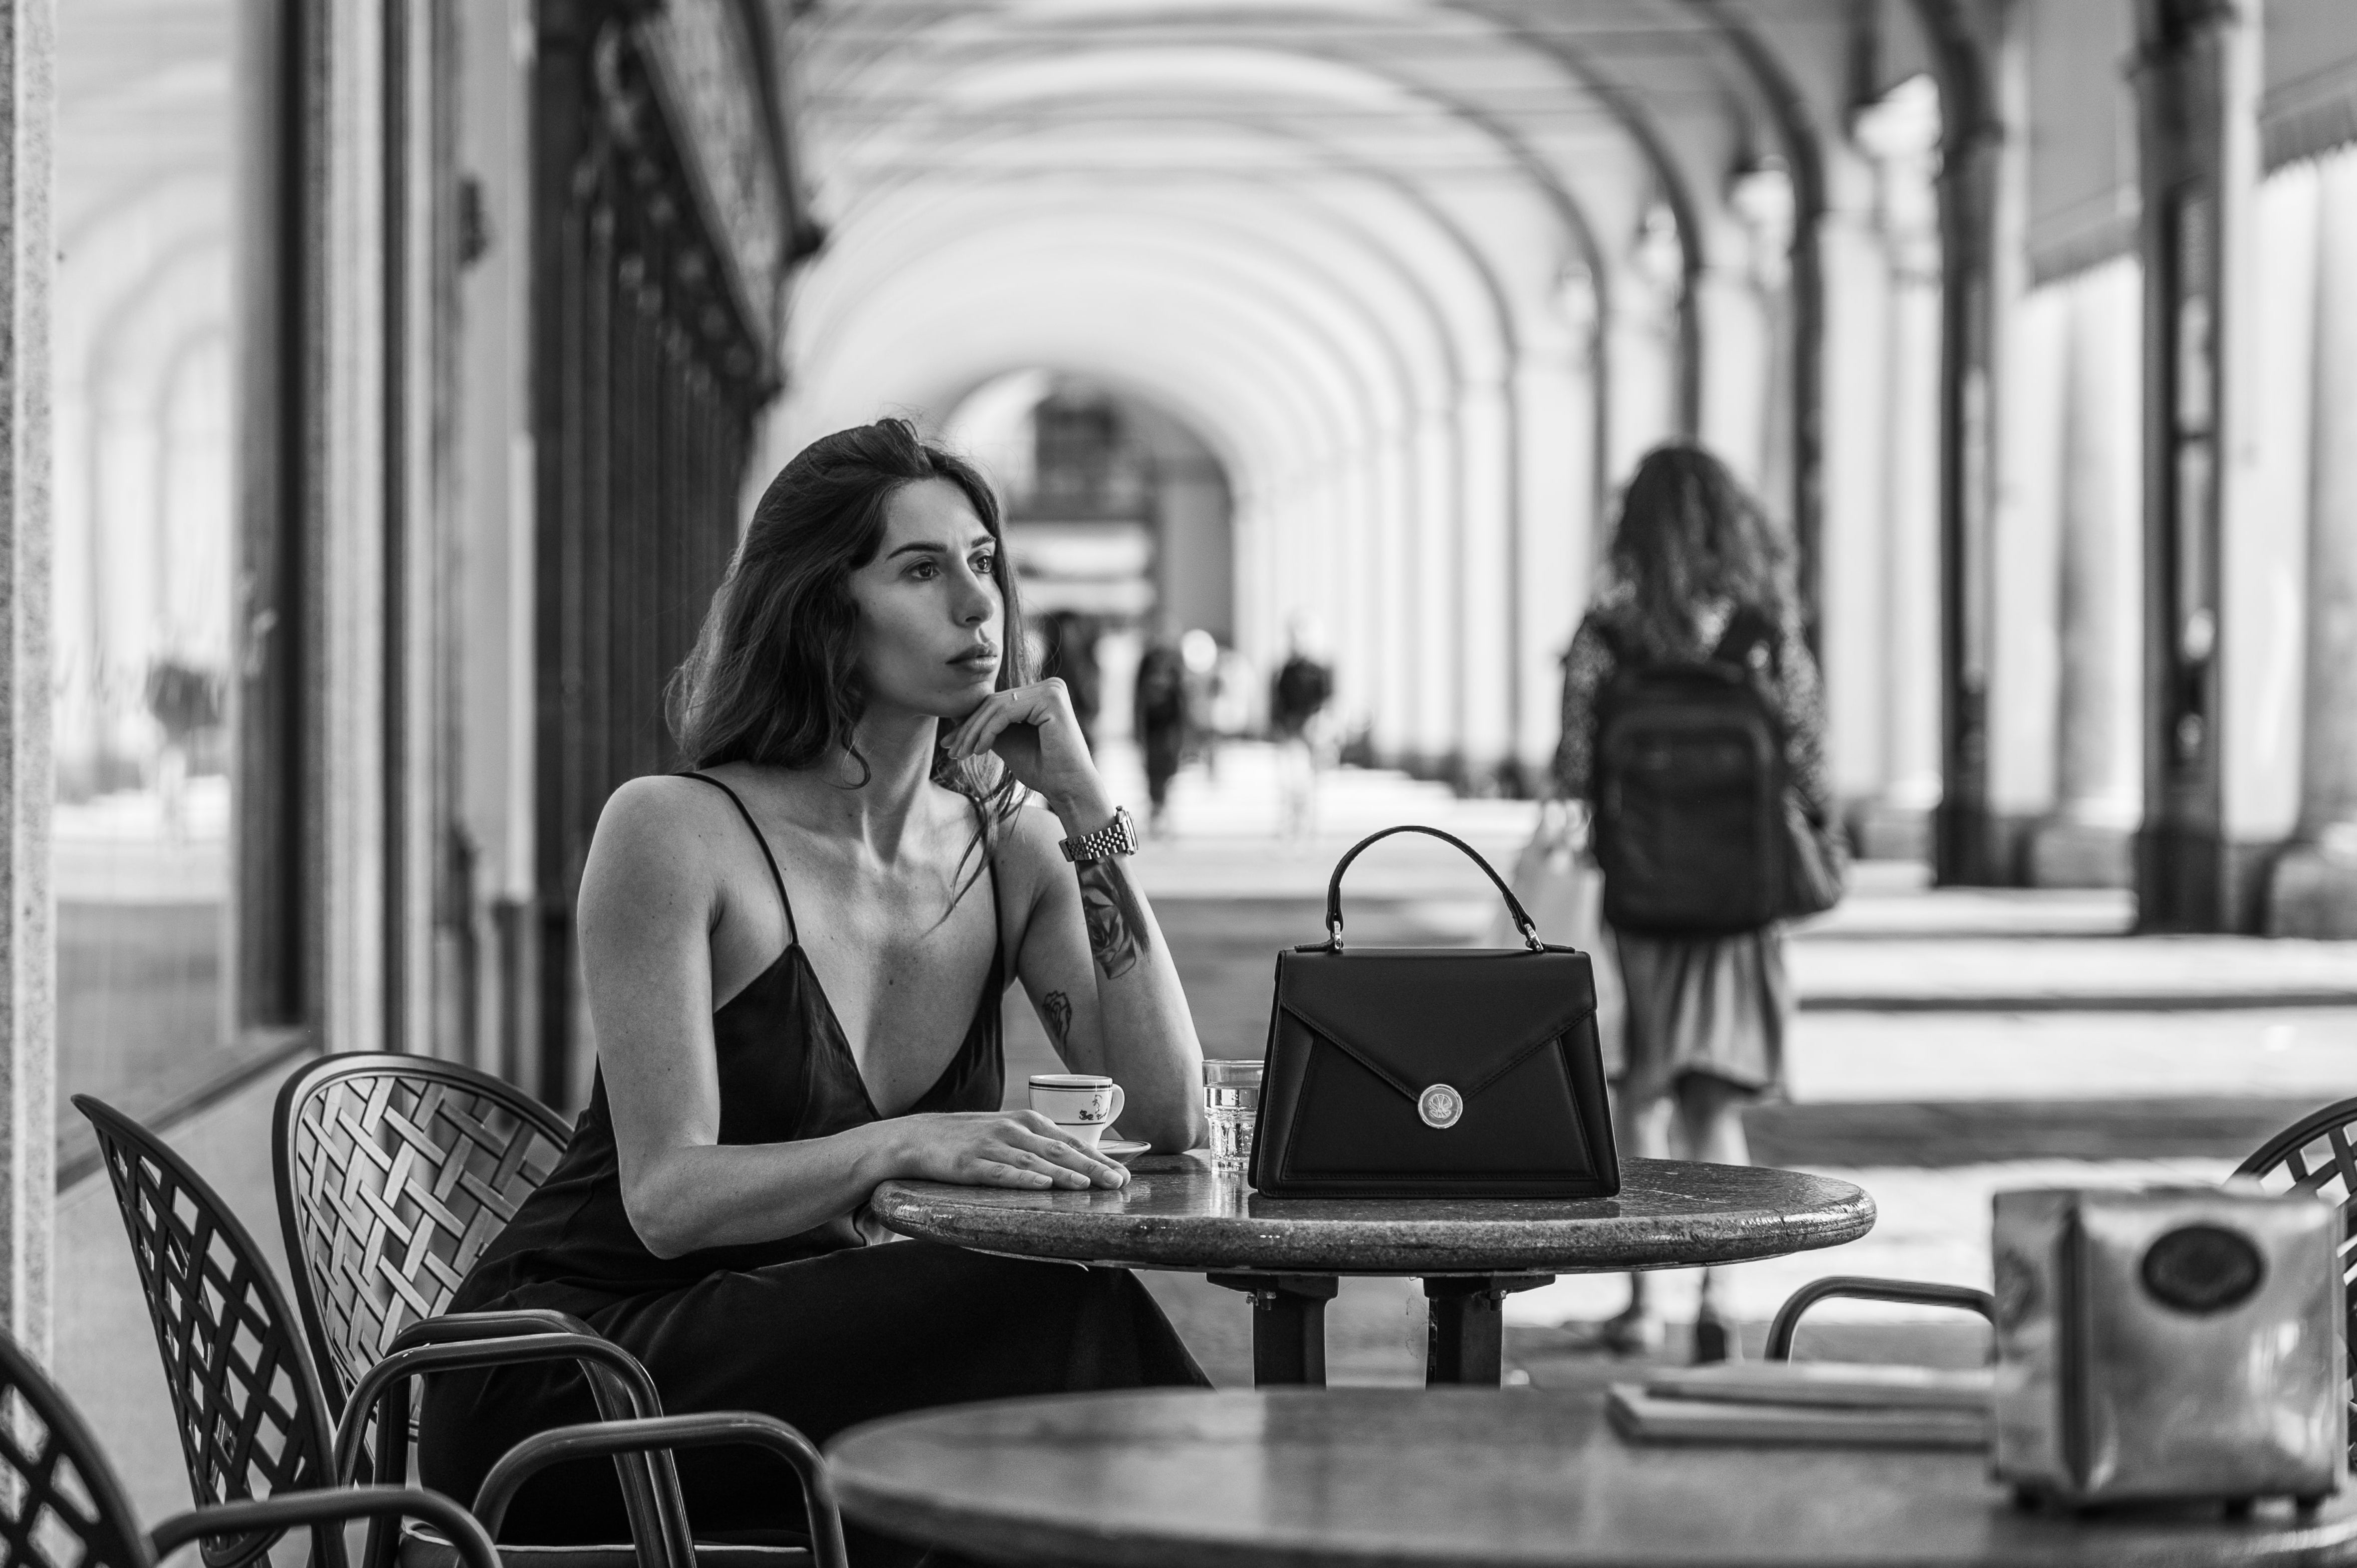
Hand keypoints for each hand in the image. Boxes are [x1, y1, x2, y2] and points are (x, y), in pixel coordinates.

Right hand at [891, 1109, 1128, 1190]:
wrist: (918, 1137)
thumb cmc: (970, 1138)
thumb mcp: (1008, 1132)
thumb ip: (1039, 1143)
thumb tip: (1079, 1163)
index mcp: (1027, 1121)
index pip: (1070, 1140)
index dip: (1099, 1157)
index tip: (1124, 1173)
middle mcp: (1013, 1130)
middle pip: (1059, 1150)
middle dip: (1092, 1167)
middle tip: (1118, 1183)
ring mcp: (991, 1146)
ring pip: (1034, 1161)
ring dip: (1064, 1173)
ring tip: (1088, 1185)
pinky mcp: (969, 1164)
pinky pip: (999, 1172)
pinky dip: (1021, 1178)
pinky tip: (1041, 1185)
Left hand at [941, 679, 1105, 819]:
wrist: (1069, 789)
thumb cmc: (1043, 770)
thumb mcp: (1008, 743)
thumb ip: (989, 727)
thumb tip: (956, 717)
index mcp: (1043, 693)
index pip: (997, 702)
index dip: (971, 722)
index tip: (950, 743)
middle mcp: (1050, 686)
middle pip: (995, 702)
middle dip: (969, 728)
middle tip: (951, 750)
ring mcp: (1052, 690)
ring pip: (997, 706)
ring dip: (974, 731)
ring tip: (961, 754)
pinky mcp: (1051, 700)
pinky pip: (1006, 712)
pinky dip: (988, 731)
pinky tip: (979, 750)